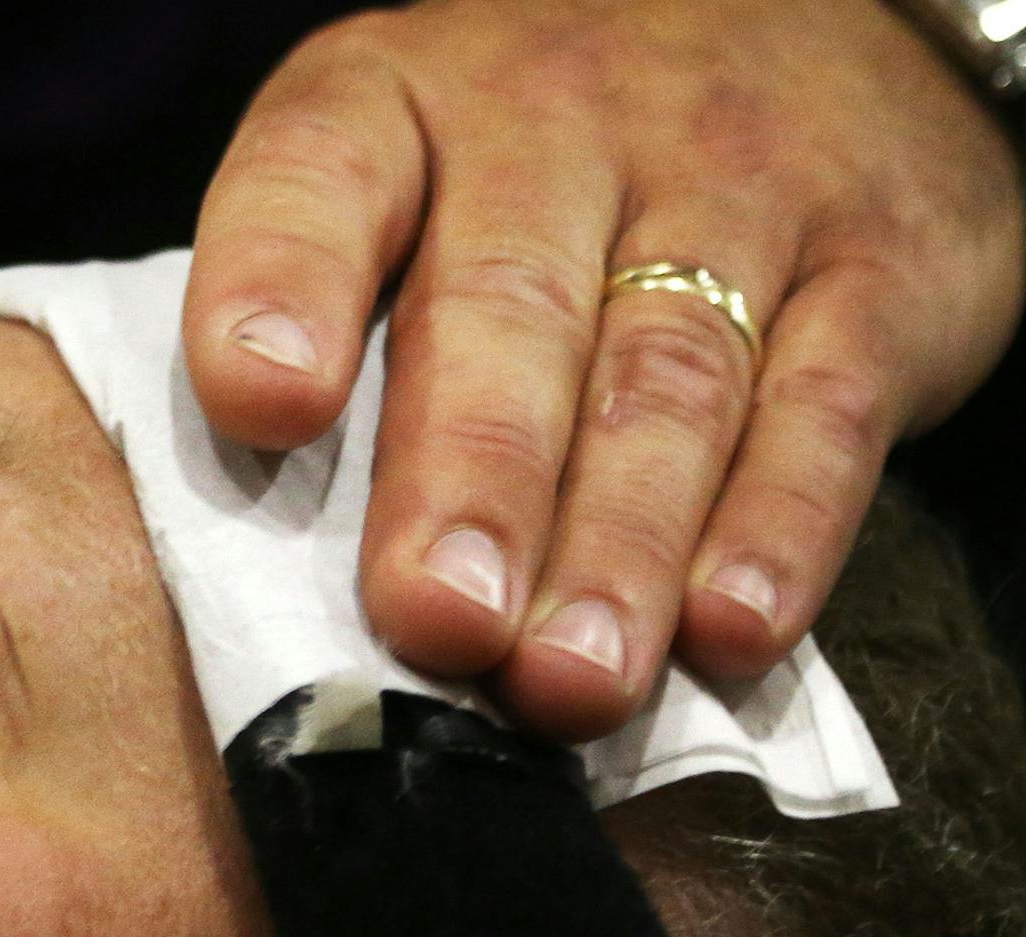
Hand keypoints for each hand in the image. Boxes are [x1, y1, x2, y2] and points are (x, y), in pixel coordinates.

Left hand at [183, 0, 1025, 737]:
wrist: (807, 21)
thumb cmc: (529, 164)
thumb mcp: (401, 178)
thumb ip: (325, 324)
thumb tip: (254, 565)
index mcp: (396, 103)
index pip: (319, 174)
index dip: (280, 285)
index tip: (260, 404)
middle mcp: (557, 123)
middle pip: (505, 304)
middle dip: (470, 475)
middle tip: (437, 619)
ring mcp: (729, 183)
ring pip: (666, 373)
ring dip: (614, 541)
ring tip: (566, 675)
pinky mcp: (878, 263)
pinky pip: (826, 403)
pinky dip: (781, 527)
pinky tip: (729, 628)